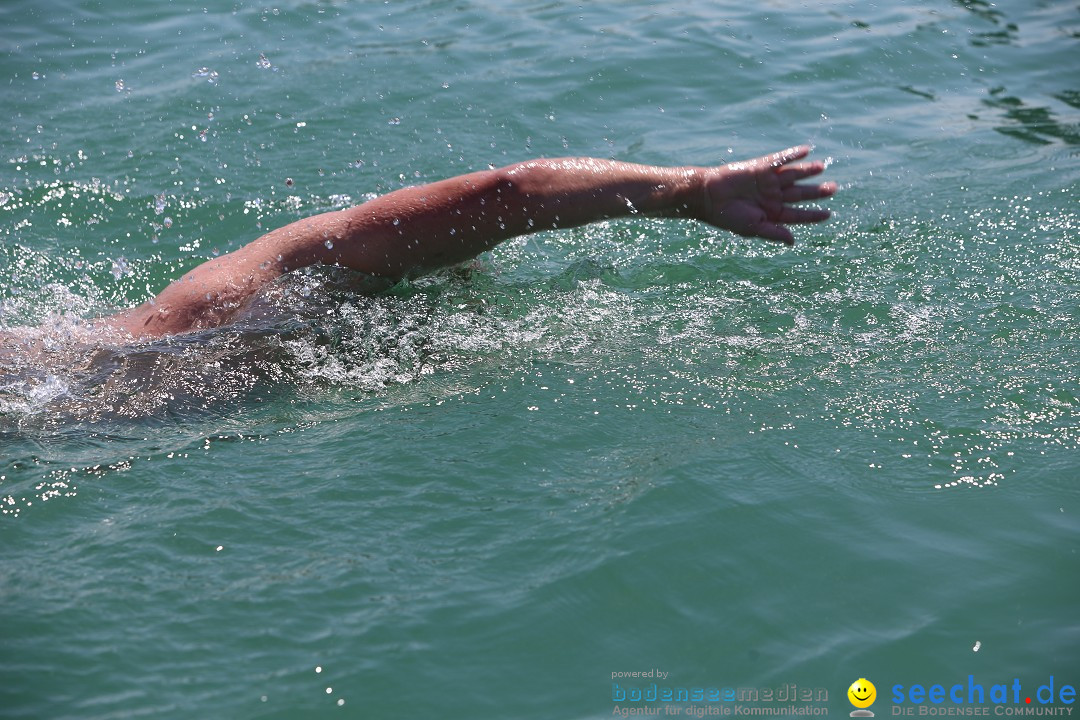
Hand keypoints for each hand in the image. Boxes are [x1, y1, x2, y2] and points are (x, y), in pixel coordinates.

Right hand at [699, 145, 836, 244]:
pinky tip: (806, 150)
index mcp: (771, 213)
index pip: (797, 214)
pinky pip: (780, 159)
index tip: (828, 214)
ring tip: (822, 167)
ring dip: (808, 171)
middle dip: (817, 191)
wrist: (708, 198)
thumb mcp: (754, 228)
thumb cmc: (728, 217)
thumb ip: (774, 233)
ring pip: (793, 175)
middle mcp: (772, 196)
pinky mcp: (760, 167)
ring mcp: (767, 181)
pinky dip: (793, 155)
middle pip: (800, 193)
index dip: (813, 215)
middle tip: (834, 188)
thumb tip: (793, 240)